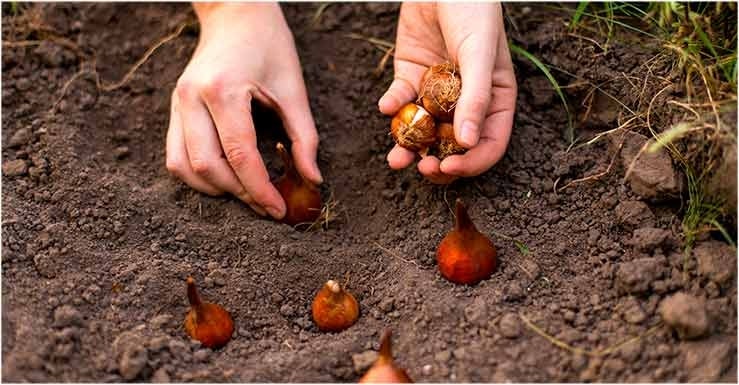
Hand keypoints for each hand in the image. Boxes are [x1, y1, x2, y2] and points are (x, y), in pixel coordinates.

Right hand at [166, 3, 321, 218]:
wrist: (236, 13)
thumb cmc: (270, 46)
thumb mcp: (294, 89)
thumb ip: (305, 138)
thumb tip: (313, 180)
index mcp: (223, 90)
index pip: (240, 155)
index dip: (260, 189)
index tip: (279, 210)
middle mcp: (191, 98)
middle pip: (207, 166)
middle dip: (239, 194)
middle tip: (267, 205)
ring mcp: (177, 103)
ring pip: (183, 167)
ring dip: (215, 189)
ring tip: (247, 194)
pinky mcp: (174, 108)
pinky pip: (175, 156)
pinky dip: (198, 176)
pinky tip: (226, 179)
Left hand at [379, 2, 516, 183]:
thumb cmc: (473, 12)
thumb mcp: (480, 54)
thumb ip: (476, 97)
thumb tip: (468, 143)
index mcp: (495, 100)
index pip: (489, 144)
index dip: (471, 163)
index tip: (449, 168)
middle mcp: (466, 102)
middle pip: (454, 146)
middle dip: (438, 162)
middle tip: (421, 168)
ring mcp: (437, 92)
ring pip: (424, 131)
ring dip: (409, 148)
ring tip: (396, 159)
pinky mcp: (411, 78)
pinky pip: (401, 101)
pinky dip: (392, 107)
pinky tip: (386, 106)